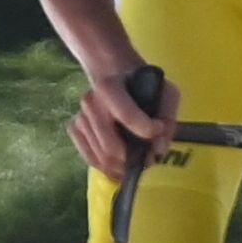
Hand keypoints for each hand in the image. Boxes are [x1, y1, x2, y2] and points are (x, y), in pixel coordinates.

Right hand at [68, 59, 181, 182]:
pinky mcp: (73, 128)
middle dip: (133, 161)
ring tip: (137, 163)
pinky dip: (107, 167)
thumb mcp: (165, 91)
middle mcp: (90, 103)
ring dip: (122, 168)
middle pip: (111, 148)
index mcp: (109, 88)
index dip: (146, 131)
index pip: (127, 116)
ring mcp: (79, 116)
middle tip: (148, 160)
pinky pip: (89, 158)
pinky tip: (120, 164)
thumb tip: (158, 149)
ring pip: (100, 158)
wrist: (115, 74)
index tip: (158, 129)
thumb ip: (168, 117)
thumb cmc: (144, 84)